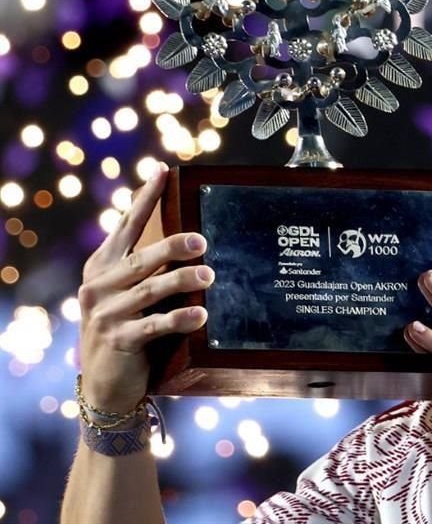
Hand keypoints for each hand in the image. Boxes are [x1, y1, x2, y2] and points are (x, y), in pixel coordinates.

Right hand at [77, 163, 212, 412]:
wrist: (106, 385)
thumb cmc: (130, 330)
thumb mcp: (132, 295)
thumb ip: (151, 271)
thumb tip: (195, 242)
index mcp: (103, 267)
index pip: (126, 226)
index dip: (144, 199)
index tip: (161, 172)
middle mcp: (98, 286)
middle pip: (141, 259)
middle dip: (172, 246)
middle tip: (202, 241)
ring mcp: (105, 313)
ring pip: (149, 290)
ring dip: (182, 281)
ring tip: (209, 277)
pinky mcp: (117, 340)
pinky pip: (152, 326)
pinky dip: (178, 320)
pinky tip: (200, 316)